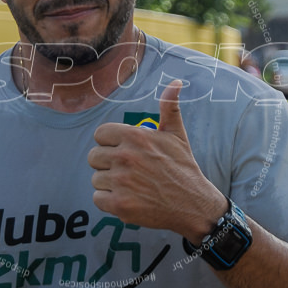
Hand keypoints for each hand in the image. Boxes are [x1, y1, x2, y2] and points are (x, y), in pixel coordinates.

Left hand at [87, 80, 226, 239]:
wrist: (193, 204)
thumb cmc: (183, 167)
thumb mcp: (177, 134)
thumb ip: (169, 107)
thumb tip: (175, 83)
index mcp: (135, 136)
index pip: (100, 134)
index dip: (110, 143)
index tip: (123, 151)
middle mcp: (126, 157)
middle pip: (93, 156)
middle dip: (107, 164)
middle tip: (127, 171)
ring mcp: (121, 182)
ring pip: (95, 179)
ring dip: (109, 184)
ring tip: (131, 186)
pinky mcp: (120, 205)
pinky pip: (97, 199)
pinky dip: (109, 202)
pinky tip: (128, 199)